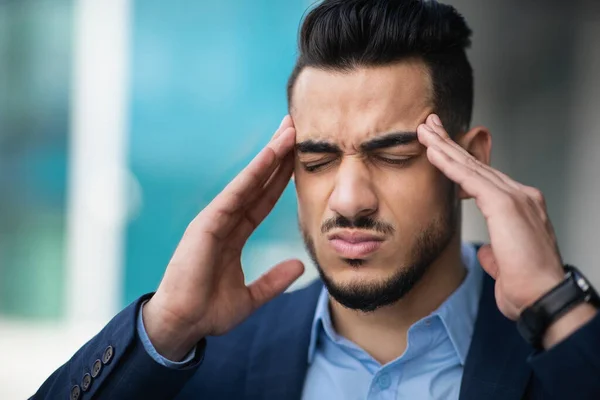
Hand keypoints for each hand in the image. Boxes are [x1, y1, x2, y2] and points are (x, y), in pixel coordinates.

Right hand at [143, 116, 304, 359]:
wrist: (183, 324)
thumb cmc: (209, 311)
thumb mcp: (251, 297)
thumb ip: (274, 281)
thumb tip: (300, 266)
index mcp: (234, 235)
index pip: (263, 200)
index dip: (280, 178)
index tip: (298, 157)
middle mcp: (225, 221)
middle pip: (257, 183)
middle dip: (277, 156)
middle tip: (295, 127)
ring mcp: (214, 219)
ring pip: (248, 181)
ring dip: (270, 155)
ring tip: (289, 130)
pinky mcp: (206, 223)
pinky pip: (236, 193)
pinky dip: (254, 172)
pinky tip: (271, 154)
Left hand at [416, 114, 565, 320]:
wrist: (543, 298)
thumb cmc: (525, 287)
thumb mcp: (505, 265)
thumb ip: (495, 254)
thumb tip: (487, 253)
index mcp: (520, 208)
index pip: (483, 178)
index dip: (459, 162)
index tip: (440, 149)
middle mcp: (520, 196)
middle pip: (476, 164)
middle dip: (449, 144)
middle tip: (428, 126)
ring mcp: (515, 197)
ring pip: (471, 166)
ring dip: (444, 147)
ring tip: (424, 131)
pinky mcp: (506, 204)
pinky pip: (470, 178)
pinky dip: (450, 163)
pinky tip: (433, 152)